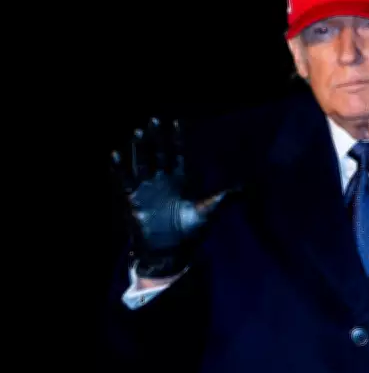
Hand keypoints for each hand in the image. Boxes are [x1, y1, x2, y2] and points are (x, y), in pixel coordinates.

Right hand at [111, 117, 224, 277]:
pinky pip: (125, 180)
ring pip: (142, 163)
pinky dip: (120, 168)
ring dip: (140, 149)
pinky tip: (116, 154)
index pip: (178, 154)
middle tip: (154, 120)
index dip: (177, 139)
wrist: (172, 252)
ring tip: (139, 133)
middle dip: (157, 138)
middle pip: (159, 153)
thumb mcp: (210, 210)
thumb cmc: (192, 232)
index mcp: (181, 180)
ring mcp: (148, 189)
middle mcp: (164, 180)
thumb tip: (247, 187)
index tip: (176, 122)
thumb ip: (226, 196)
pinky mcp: (134, 199)